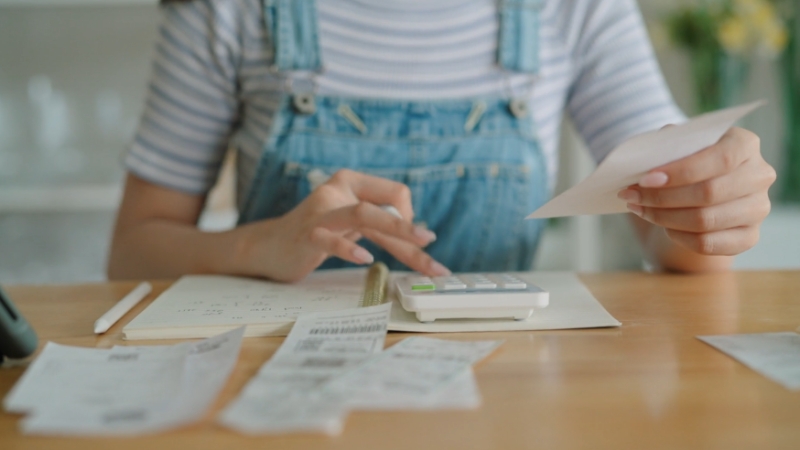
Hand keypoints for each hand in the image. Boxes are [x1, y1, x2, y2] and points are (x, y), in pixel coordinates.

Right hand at [234, 169, 450, 281]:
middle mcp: (337, 190)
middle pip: (383, 207)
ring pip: (364, 215)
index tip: (406, 243)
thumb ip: (377, 223)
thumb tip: (417, 233)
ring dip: (397, 232)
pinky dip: (350, 249)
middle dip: (412, 229)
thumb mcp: (350, 222)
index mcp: (351, 182)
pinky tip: (365, 260)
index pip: (395, 192)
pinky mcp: (307, 234)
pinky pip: (331, 239)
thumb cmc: (315, 233)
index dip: (407, 219)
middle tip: (433, 244)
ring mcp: (321, 212)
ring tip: (420, 246)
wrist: (268, 247)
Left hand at [617, 127, 775, 255]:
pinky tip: (662, 225)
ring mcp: (758, 209)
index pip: (721, 159)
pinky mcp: (748, 237)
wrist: (697, 190)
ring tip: (639, 209)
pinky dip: (677, 236)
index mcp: (744, 144)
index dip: (681, 172)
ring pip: (705, 220)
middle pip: (709, 193)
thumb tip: (645, 159)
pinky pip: (707, 243)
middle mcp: (759, 175)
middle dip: (662, 197)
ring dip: (663, 217)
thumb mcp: (677, 146)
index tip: (646, 179)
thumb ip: (666, 146)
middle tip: (630, 195)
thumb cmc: (685, 162)